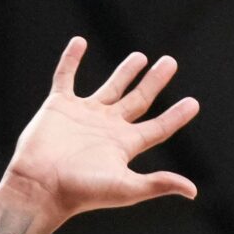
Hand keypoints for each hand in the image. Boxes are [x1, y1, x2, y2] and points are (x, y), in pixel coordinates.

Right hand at [0, 37, 199, 223]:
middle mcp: (107, 128)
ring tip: (140, 57)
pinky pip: (65, 77)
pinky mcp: (59, 106)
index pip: (158, 127)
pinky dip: (71, 60)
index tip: (193, 103)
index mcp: (125, 145)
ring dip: (125, 72)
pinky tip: (80, 42)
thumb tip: (192, 191)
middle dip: (154, 82)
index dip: (176, 116)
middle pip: (138, 100)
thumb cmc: (82, 191)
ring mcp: (84, 115)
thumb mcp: (126, 188)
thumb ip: (158, 183)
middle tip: (170, 63)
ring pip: (110, 87)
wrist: (40, 187)